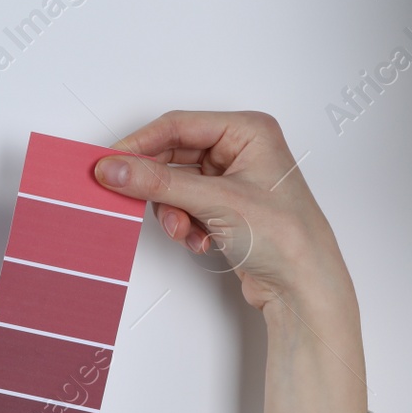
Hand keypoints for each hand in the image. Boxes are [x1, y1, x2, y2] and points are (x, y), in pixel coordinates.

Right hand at [93, 111, 366, 412]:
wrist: (303, 287)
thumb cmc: (287, 237)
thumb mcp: (215, 202)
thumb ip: (158, 183)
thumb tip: (115, 169)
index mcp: (248, 131)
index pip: (178, 126)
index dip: (139, 145)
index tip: (108, 164)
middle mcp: (240, 149)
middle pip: (172, 155)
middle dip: (157, 187)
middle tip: (128, 199)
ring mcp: (231, 178)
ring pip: (174, 184)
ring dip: (171, 211)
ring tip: (184, 230)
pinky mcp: (222, 206)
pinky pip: (182, 205)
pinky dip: (182, 224)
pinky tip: (199, 239)